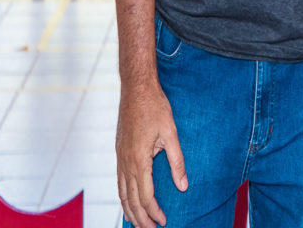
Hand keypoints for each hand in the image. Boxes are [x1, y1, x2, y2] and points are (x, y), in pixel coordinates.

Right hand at [116, 79, 187, 227]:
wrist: (136, 89)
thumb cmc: (155, 107)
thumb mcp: (171, 132)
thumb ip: (177, 161)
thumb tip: (183, 186)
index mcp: (139, 161)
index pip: (145, 197)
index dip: (154, 212)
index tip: (164, 222)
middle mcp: (126, 163)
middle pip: (131, 200)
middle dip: (141, 219)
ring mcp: (120, 158)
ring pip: (121, 193)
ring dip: (129, 211)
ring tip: (138, 224)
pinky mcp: (119, 152)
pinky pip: (119, 182)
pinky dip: (123, 196)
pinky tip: (128, 201)